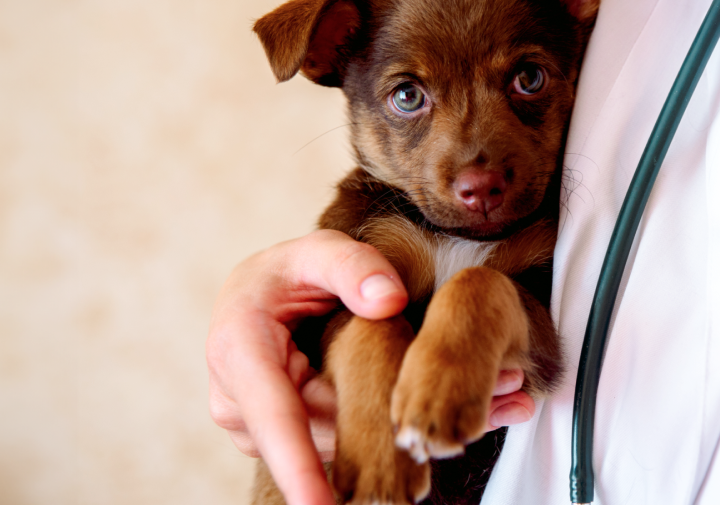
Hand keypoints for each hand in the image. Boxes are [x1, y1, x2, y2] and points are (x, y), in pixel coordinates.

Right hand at [207, 229, 537, 504]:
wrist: (258, 298)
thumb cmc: (288, 274)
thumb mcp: (318, 251)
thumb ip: (351, 266)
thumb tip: (389, 299)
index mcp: (239, 352)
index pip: (275, 417)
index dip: (299, 467)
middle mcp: (239, 403)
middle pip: (323, 436)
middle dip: (389, 431)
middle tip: (479, 411)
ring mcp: (258, 431)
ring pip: (338, 444)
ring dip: (392, 431)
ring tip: (473, 401)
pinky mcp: (283, 445)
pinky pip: (341, 445)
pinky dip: (382, 430)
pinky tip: (427, 412)